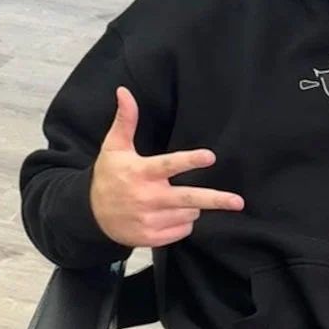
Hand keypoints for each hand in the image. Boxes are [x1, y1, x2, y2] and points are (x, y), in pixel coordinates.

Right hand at [90, 87, 243, 247]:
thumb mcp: (113, 147)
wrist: (90, 215)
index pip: (169, 166)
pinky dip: (183, 221)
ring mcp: (149, 220)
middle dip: (215, 200)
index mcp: (140, 173)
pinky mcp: (151, 238)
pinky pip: (183, 230)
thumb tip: (124, 91)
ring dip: (191, 206)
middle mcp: (146, 198)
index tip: (210, 156)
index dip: (190, 160)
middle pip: (188, 199)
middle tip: (238, 201)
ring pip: (189, 213)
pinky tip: (168, 214)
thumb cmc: (108, 176)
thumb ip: (125, 120)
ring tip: (172, 199)